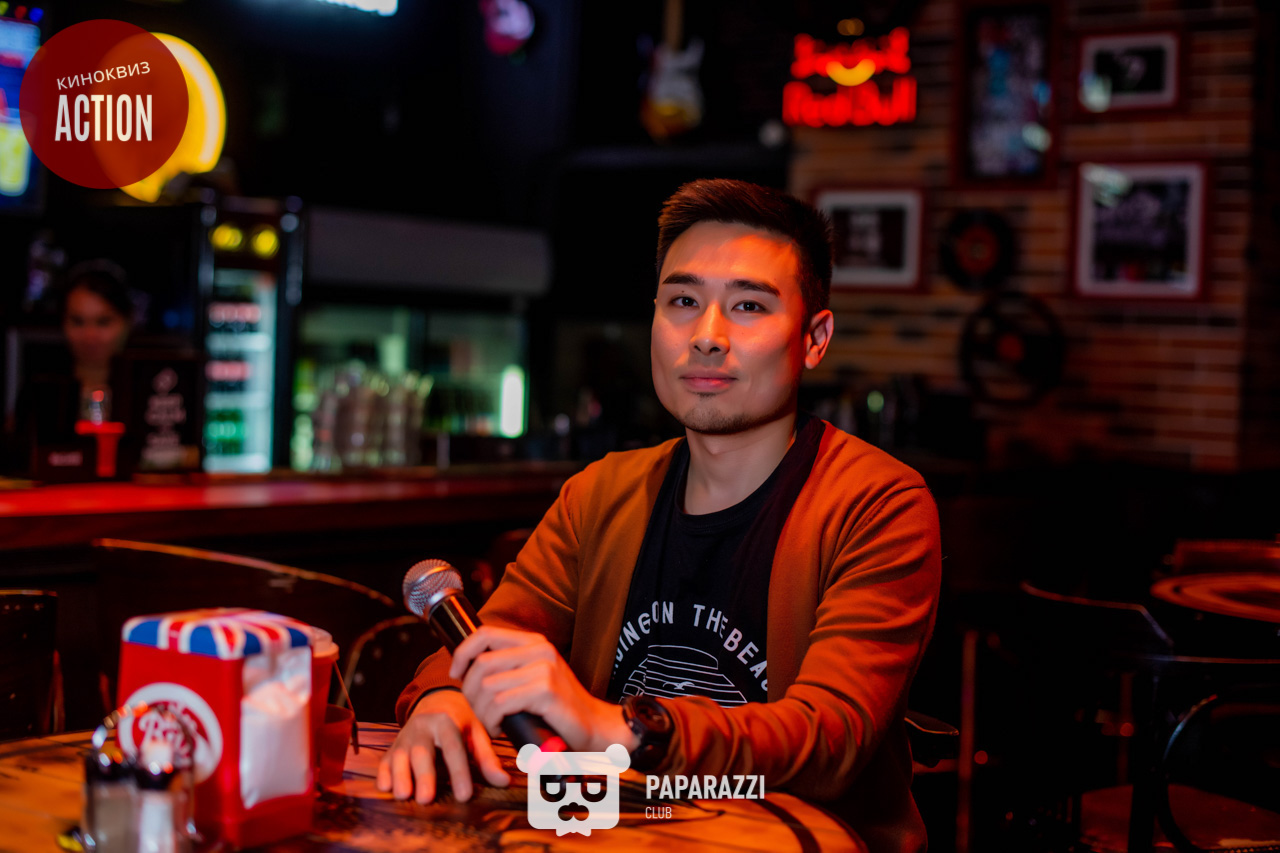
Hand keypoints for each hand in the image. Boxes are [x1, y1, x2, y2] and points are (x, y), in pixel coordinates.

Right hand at [375, 687, 509, 803]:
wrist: (435, 701)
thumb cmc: (460, 722)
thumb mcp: (476, 733)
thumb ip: (487, 758)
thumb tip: (504, 782)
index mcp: (447, 721)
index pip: (454, 748)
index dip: (459, 772)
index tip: (464, 796)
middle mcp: (423, 727)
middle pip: (422, 751)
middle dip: (424, 775)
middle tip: (426, 799)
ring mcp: (405, 736)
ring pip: (399, 755)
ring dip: (400, 775)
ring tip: (403, 795)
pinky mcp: (392, 746)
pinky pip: (384, 759)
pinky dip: (383, 773)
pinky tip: (385, 787)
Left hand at [449, 626, 636, 753]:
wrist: (596, 727)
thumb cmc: (559, 709)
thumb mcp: (534, 678)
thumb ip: (509, 667)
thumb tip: (467, 667)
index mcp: (534, 642)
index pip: (484, 634)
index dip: (462, 652)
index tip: (456, 674)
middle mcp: (539, 649)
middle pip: (481, 663)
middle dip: (469, 692)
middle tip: (477, 712)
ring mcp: (544, 669)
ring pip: (488, 685)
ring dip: (481, 711)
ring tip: (490, 723)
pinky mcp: (545, 691)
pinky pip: (500, 703)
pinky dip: (492, 720)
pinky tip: (499, 728)